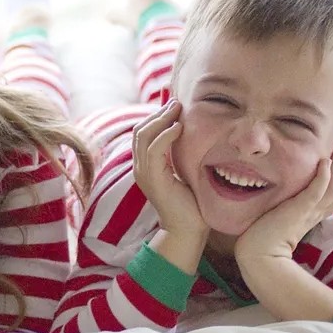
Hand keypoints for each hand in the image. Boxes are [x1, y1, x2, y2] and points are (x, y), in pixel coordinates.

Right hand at [133, 101, 207, 238]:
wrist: (188, 230)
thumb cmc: (192, 203)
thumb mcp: (184, 171)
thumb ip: (180, 154)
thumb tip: (189, 132)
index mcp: (146, 165)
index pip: (143, 133)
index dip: (157, 116)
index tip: (175, 104)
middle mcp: (140, 168)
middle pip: (140, 131)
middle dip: (158, 113)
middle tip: (176, 102)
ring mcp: (144, 173)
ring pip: (143, 137)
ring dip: (161, 119)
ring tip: (177, 108)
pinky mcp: (153, 179)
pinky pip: (154, 150)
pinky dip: (165, 136)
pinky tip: (179, 127)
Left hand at [235, 145, 332, 259]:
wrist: (258, 257)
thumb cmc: (264, 238)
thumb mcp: (281, 215)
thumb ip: (288, 204)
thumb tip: (287, 195)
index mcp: (314, 214)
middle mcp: (316, 213)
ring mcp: (309, 212)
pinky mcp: (299, 212)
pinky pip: (316, 193)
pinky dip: (323, 177)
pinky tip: (324, 163)